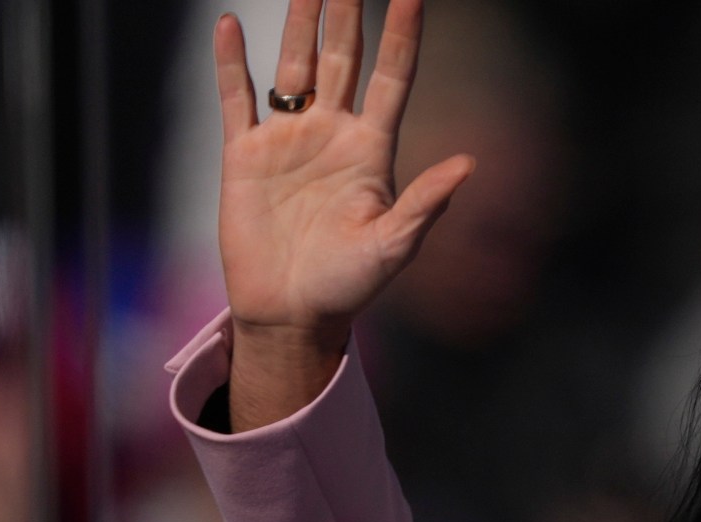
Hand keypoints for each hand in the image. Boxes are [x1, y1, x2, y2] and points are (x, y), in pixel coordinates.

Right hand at [210, 0, 473, 421]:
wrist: (290, 312)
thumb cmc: (347, 286)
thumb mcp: (393, 246)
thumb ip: (426, 203)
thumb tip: (469, 165)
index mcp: (372, 151)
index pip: (392, 80)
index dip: (402, 38)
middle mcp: (332, 134)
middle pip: (343, 59)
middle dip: (348, 14)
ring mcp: (288, 139)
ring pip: (294, 67)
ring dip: (300, 25)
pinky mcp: (245, 154)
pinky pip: (237, 98)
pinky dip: (232, 63)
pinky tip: (231, 26)